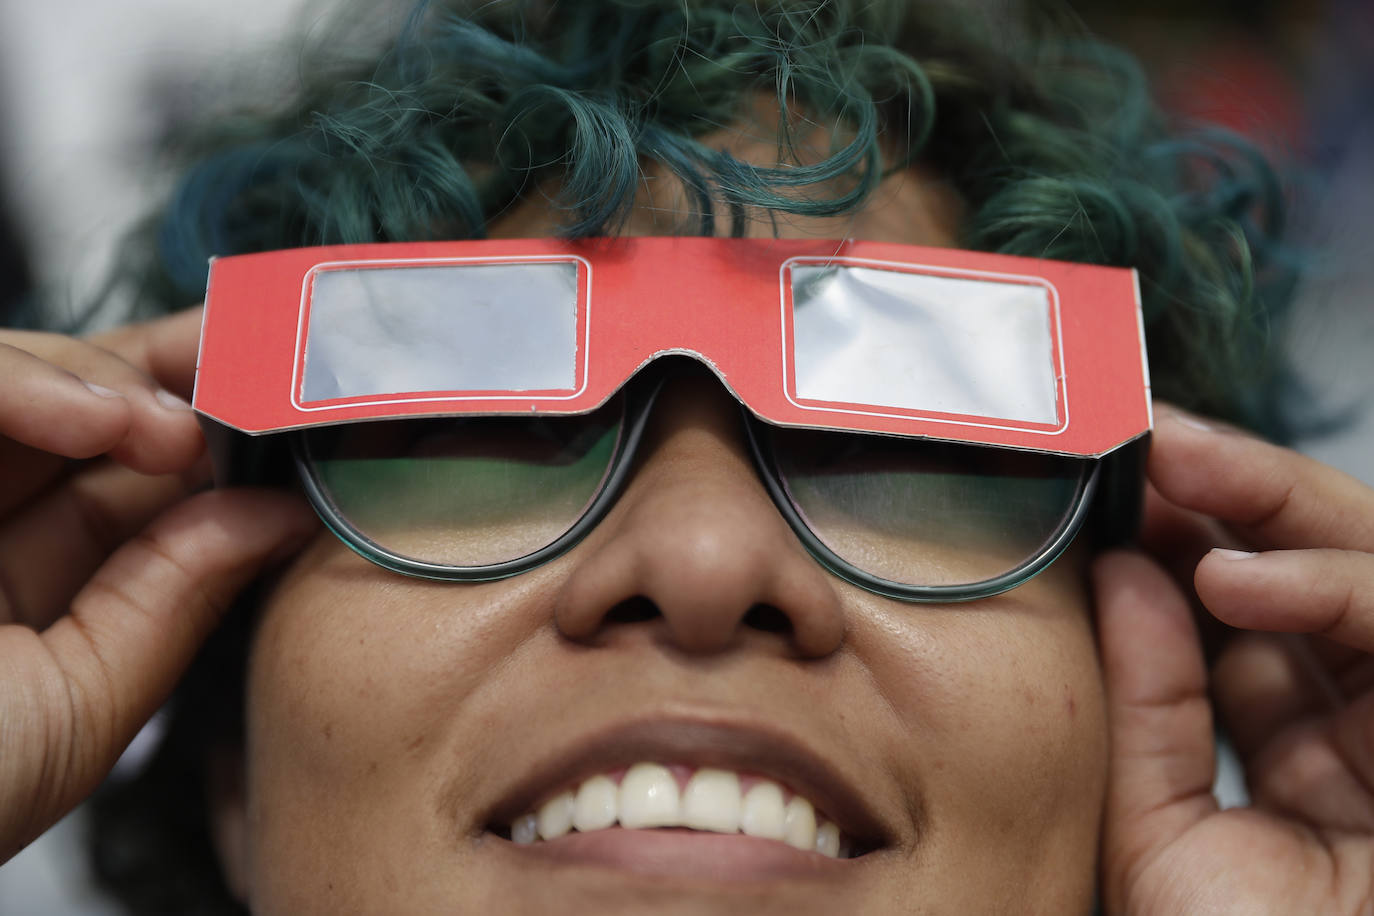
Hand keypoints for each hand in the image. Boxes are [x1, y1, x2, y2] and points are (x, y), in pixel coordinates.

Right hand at [0, 310, 316, 862]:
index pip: (122, 487)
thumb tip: (283, 518)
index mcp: (21, 594)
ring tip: (170, 431)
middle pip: (77, 412)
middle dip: (169, 386)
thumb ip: (174, 602)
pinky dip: (25, 383)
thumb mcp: (79, 708)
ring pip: (20, 380)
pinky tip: (94, 421)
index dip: (202, 437)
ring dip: (109, 383)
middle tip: (244, 388)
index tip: (279, 409)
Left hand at [1093, 403, 1373, 913]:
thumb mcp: (1160, 826)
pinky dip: (1327, 593)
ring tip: (1179, 466)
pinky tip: (1234, 575)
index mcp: (1293, 750)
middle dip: (1236, 497)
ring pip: (1366, 578)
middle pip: (1310, 575)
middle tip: (1152, 440)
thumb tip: (1120, 573)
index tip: (1114, 480)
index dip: (1186, 538)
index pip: (1243, 617)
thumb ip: (1150, 700)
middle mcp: (1362, 731)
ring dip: (1275, 510)